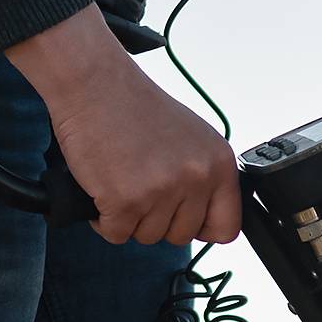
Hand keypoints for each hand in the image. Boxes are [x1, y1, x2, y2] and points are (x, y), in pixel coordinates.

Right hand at [1, 4, 240, 246]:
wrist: (94, 84)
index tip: (183, 218)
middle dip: (158, 220)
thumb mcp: (191, 137)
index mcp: (218, 163)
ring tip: (121, 181)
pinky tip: (103, 190)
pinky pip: (116, 234)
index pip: (227, 227)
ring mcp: (161, 192)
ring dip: (130, 218)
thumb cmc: (134, 107)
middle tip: (141, 187)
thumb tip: (206, 216)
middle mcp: (196, 179)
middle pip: (182, 235)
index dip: (201, 227)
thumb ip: (203, 176)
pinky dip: (104, 219)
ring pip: (148, 237)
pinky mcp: (125, 201)